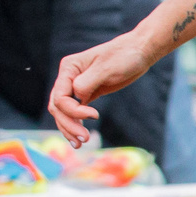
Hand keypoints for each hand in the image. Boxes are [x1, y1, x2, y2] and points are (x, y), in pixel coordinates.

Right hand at [49, 32, 159, 146]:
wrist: (137, 53)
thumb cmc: (123, 56)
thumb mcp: (106, 68)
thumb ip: (87, 83)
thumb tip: (77, 98)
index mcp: (69, 68)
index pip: (60, 97)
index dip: (73, 111)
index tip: (95, 116)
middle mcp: (68, 77)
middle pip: (58, 107)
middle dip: (68, 125)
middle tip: (84, 139)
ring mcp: (76, 86)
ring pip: (63, 112)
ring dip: (69, 129)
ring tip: (80, 144)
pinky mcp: (87, 94)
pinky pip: (74, 112)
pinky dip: (75, 124)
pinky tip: (81, 137)